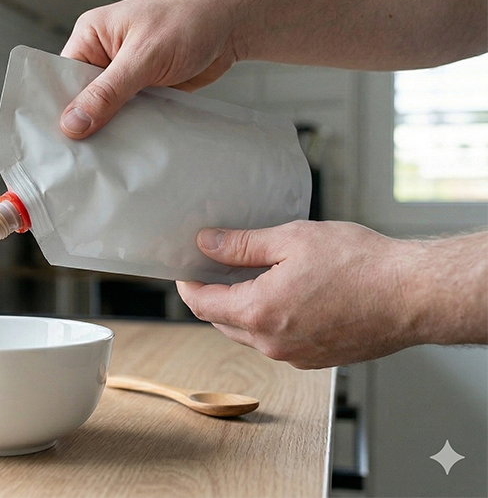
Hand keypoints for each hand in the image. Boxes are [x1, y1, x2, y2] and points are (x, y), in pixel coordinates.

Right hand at [59, 0, 245, 138]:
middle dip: (85, 123)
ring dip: (110, 129)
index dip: (59, 107)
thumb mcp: (144, 57)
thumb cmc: (190, 19)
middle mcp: (104, 55)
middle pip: (82, 98)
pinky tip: (126, 148)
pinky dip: (130, 130)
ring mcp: (125, 75)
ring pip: (107, 111)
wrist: (235, 24)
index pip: (63, 76)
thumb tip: (73, 122)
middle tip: (80, 155)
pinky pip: (129, 117)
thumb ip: (108, 92)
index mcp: (92, 36)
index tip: (57, 138)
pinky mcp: (145, 91)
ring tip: (102, 157)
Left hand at [175, 220, 423, 368]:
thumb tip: (207, 243)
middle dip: (214, 294)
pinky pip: (277, 341)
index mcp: (259, 313)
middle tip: (217, 265)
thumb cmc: (361, 265)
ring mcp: (294, 356)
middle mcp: (272, 343)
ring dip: (243, 308)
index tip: (186, 267)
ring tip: (254, 276)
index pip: (201, 304)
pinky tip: (286, 295)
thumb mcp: (292, 240)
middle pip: (222, 321)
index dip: (188, 283)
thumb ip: (242, 245)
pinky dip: (271, 320)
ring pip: (249, 333)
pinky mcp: (315, 359)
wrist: (414, 295)